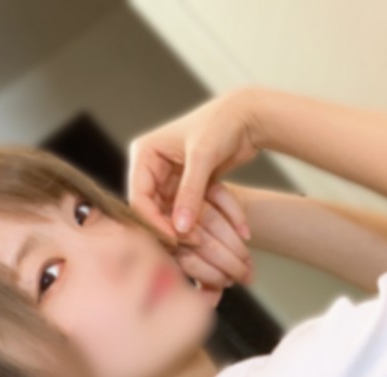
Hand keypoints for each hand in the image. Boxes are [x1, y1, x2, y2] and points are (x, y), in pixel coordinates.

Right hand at [127, 89, 260, 294]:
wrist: (247, 118)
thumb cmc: (221, 125)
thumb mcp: (202, 157)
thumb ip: (190, 192)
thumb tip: (180, 229)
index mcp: (145, 154)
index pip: (139, 197)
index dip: (153, 222)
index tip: (174, 239)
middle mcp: (153, 169)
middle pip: (154, 211)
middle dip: (173, 230)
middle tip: (193, 247)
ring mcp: (170, 181)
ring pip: (174, 216)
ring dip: (192, 231)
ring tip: (208, 244)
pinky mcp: (188, 190)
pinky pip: (192, 213)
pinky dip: (206, 223)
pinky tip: (219, 235)